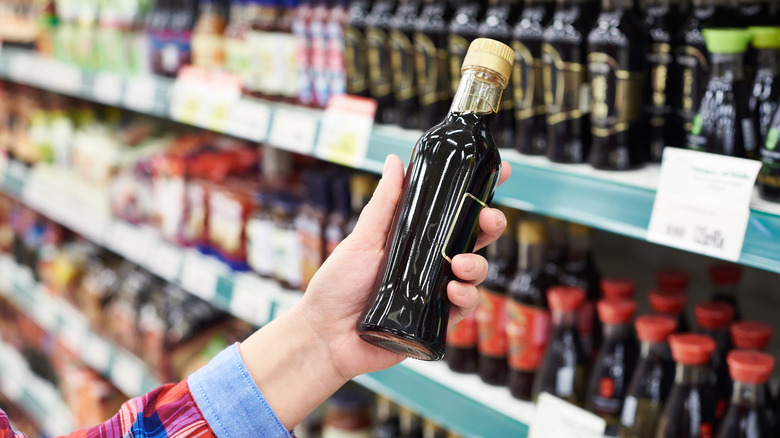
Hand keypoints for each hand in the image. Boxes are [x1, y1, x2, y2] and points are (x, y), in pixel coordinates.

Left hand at [298, 154, 511, 378]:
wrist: (325, 334)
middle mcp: (430, 263)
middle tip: (489, 219)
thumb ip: (384, 203)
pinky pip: (466, 307)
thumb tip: (396, 161)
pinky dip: (467, 298)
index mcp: (416, 239)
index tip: (501, 172)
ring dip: (478, 265)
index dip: (479, 194)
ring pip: (476, 273)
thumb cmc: (338, 285)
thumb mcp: (361, 239)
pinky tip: (453, 292)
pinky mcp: (437, 322)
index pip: (454, 212)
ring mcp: (436, 292)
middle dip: (491, 225)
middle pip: (474, 239)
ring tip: (460, 266)